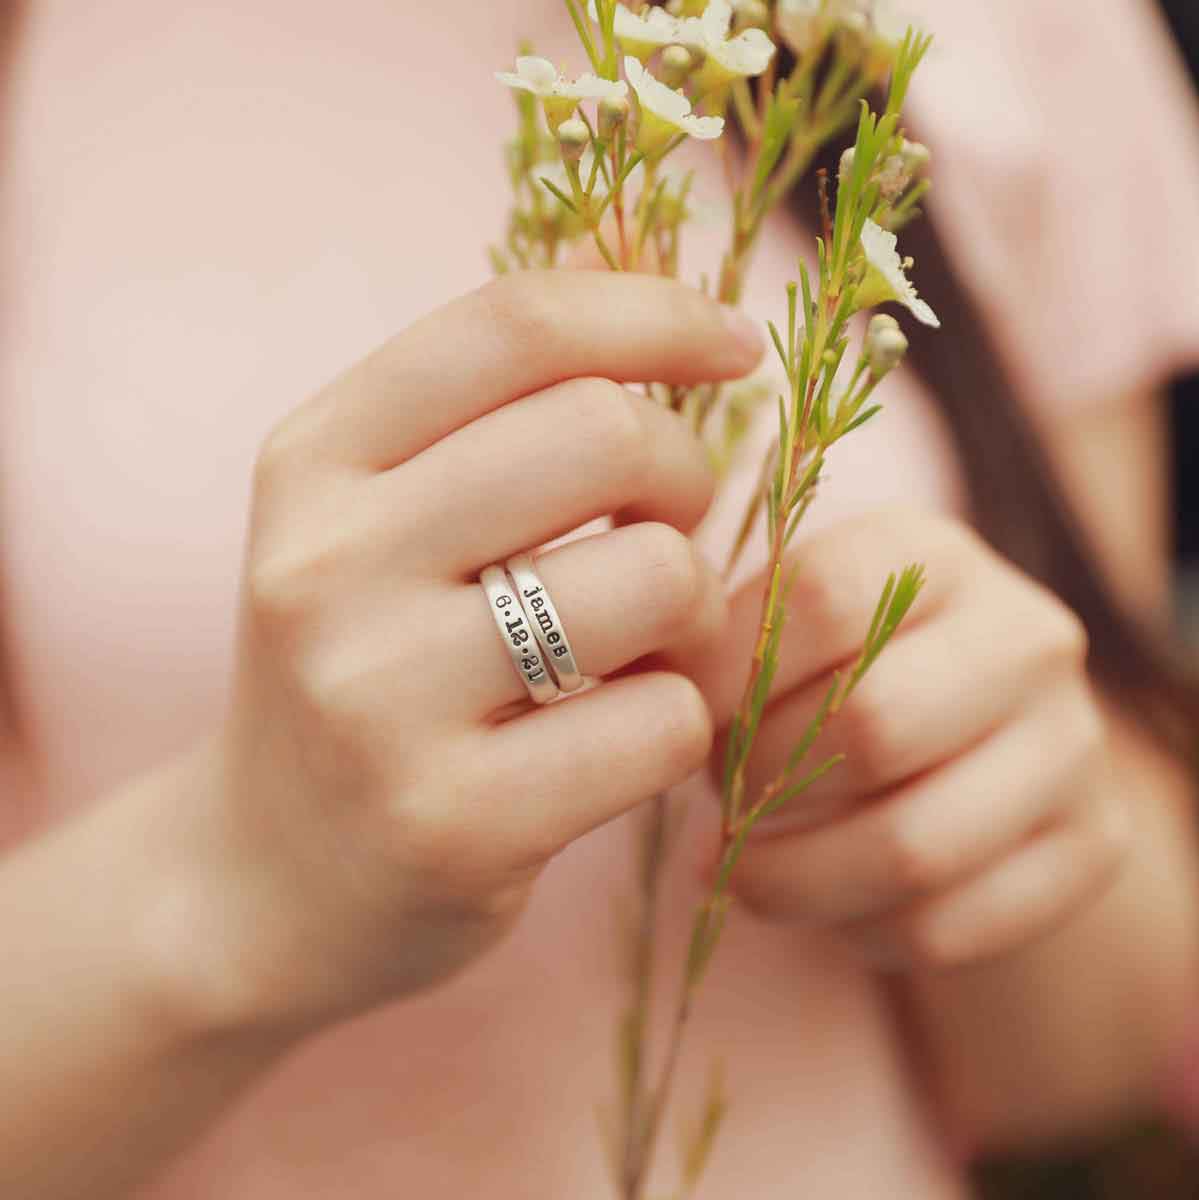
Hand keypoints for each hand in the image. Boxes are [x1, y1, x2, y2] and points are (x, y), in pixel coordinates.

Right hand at [172, 271, 763, 1031]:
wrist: (266, 879)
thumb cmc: (362, 670)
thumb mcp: (381, 514)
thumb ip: (493, 385)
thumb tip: (616, 239)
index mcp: (310, 464)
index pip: (514, 327)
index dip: (656, 312)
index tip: (736, 343)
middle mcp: (325, 568)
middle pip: (606, 435)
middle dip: (685, 475)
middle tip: (665, 529)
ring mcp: (380, 702)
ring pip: (656, 578)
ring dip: (695, 607)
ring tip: (649, 642)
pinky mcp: (453, 824)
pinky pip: (663, 722)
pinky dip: (683, 718)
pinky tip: (626, 735)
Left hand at [690, 509, 1128, 969]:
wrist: (977, 749)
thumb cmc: (841, 676)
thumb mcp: (791, 632)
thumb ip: (725, 642)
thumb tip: (647, 693)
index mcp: (936, 556)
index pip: (823, 598)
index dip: (728, 673)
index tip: (677, 718)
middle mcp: (1026, 635)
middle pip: (873, 724)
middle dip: (764, 780)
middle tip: (717, 798)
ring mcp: (1074, 743)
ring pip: (913, 847)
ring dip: (793, 877)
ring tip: (738, 869)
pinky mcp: (1093, 845)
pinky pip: (950, 924)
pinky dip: (858, 930)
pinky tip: (824, 899)